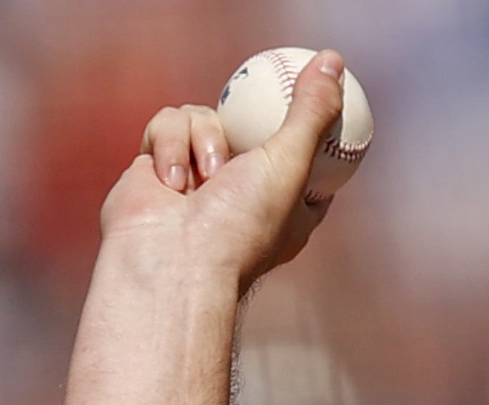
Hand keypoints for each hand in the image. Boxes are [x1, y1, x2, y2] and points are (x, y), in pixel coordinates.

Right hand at [99, 50, 347, 289]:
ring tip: (207, 179)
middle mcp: (243, 193)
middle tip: (258, 95)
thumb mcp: (291, 164)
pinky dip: (169, 147)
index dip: (311, 134)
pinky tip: (172, 184)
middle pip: (251, 129)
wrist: (169, 260)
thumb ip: (312, 112)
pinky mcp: (156, 165)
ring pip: (202, 115)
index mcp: (287, 207)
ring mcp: (197, 178)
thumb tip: (332, 60)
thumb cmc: (239, 225)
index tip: (317, 104)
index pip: (307, 163)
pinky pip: (166, 123)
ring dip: (203, 139)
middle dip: (248, 120)